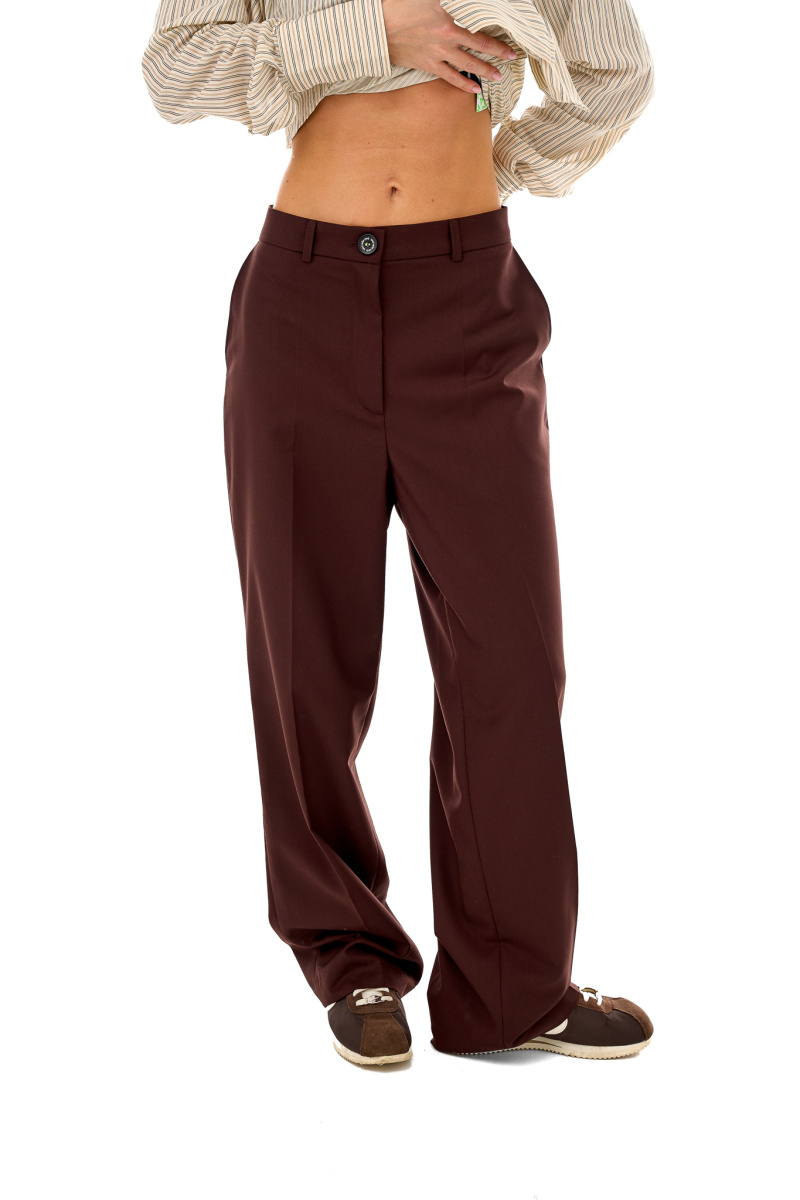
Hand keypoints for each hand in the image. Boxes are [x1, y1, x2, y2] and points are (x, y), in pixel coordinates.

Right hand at [381, 0, 516, 94]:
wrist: (378, 27)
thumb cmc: (401, 6)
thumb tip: (460, 1)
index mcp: (449, 22)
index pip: (479, 34)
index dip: (496, 43)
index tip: (509, 47)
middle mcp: (446, 41)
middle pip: (477, 51)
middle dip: (496, 56)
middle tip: (510, 60)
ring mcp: (437, 55)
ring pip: (466, 66)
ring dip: (484, 72)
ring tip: (497, 77)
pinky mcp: (427, 65)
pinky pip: (449, 77)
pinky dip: (463, 83)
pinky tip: (474, 88)